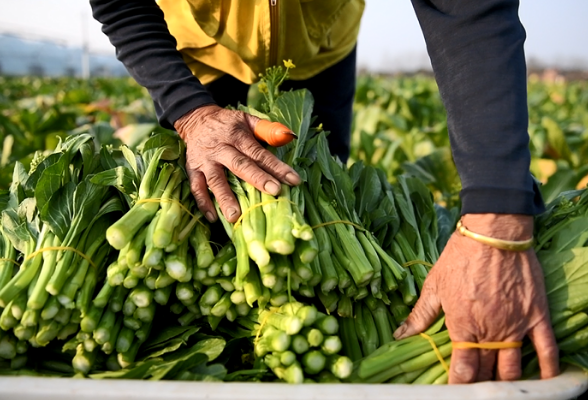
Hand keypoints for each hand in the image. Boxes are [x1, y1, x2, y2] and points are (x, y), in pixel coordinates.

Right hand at [174, 105, 300, 222]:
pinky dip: (203, 203)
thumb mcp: (247, 119)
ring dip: (225, 198)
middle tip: (274, 192)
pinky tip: (213, 217)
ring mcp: (205, 161)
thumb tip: (289, 136)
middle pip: (240, 165)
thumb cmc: (228, 124)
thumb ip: (268, 129)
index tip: (293, 180)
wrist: (196, 119)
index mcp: (237, 136)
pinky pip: (196, 187)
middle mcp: (221, 149)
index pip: (260, 153)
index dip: (277, 167)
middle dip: (257, 179)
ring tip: (235, 216)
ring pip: (216, 180)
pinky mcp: (193, 170)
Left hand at [393, 213, 558, 382]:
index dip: (459, 384)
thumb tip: (401, 335)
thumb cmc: (459, 258)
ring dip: (506, 381)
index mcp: (462, 326)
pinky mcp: (535, 316)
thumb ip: (420, 315)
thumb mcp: (434, 285)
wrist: (492, 235)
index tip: (455, 390)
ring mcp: (515, 326)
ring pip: (513, 367)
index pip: (462, 369)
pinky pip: (546, 349)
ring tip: (499, 388)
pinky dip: (547, 368)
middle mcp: (489, 332)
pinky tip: (544, 381)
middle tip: (475, 387)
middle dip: (480, 384)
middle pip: (486, 371)